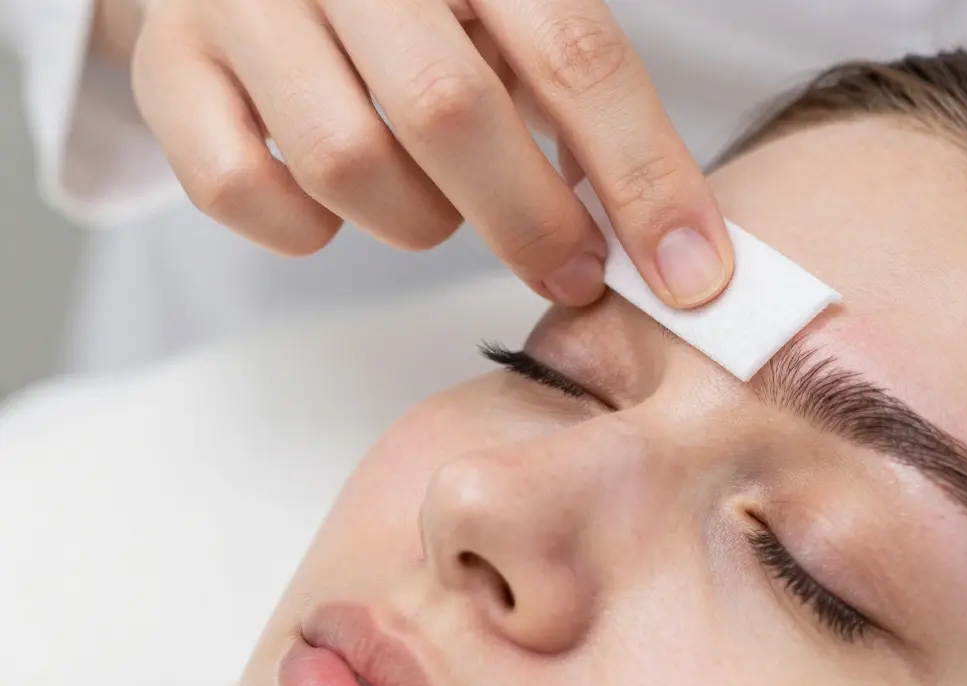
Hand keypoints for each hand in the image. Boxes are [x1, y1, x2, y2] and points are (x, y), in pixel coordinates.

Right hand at [120, 0, 733, 306]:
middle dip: (530, 220)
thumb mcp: (508, 6)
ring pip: (347, 161)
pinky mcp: (171, 66)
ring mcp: (244, 4)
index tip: (691, 274)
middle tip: (572, 271)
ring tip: (441, 206)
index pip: (575, 52)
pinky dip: (304, 228)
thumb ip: (570, 85)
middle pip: (450, 111)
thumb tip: (656, 226)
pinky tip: (337, 204)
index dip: (645, 175)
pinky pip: (242, 189)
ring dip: (417, 220)